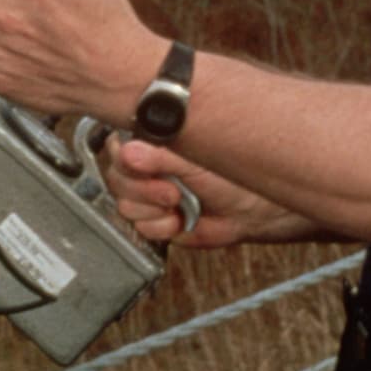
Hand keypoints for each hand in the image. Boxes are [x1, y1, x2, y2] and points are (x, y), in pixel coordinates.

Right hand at [101, 133, 322, 249]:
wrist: (253, 211)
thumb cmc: (233, 175)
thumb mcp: (195, 159)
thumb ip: (159, 155)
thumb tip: (128, 152)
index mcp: (155, 143)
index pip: (118, 147)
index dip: (127, 161)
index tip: (145, 166)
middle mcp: (150, 167)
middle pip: (117, 179)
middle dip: (144, 190)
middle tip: (172, 191)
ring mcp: (151, 195)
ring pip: (126, 205)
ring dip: (154, 209)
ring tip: (180, 203)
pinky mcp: (157, 221)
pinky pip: (141, 228)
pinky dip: (161, 227)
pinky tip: (179, 220)